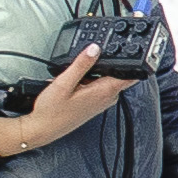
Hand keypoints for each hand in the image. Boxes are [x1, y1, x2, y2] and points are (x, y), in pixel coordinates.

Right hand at [0, 47, 133, 162]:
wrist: (43, 129)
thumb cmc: (52, 111)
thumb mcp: (64, 83)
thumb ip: (81, 65)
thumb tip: (95, 48)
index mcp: (104, 91)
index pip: (131, 74)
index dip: (134, 61)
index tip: (130, 50)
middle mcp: (108, 97)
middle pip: (119, 73)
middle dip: (108, 63)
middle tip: (88, 58)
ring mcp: (102, 101)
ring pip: (107, 78)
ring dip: (96, 71)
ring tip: (76, 75)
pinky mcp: (95, 103)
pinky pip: (99, 85)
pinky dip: (90, 79)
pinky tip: (75, 81)